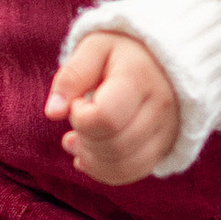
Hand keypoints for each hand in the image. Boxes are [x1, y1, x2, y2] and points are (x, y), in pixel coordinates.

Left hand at [46, 32, 178, 184]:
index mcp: (140, 77)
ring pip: (124, 165)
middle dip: (83, 140)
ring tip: (75, 141)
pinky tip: (88, 156)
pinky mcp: (166, 146)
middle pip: (114, 146)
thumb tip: (53, 113)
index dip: (80, 117)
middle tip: (74, 120)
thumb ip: (72, 76)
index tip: (78, 102)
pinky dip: (104, 171)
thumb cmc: (122, 50)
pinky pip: (133, 172)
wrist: (165, 57)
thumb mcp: (94, 47)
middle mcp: (160, 107)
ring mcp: (167, 130)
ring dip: (91, 160)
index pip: (106, 117)